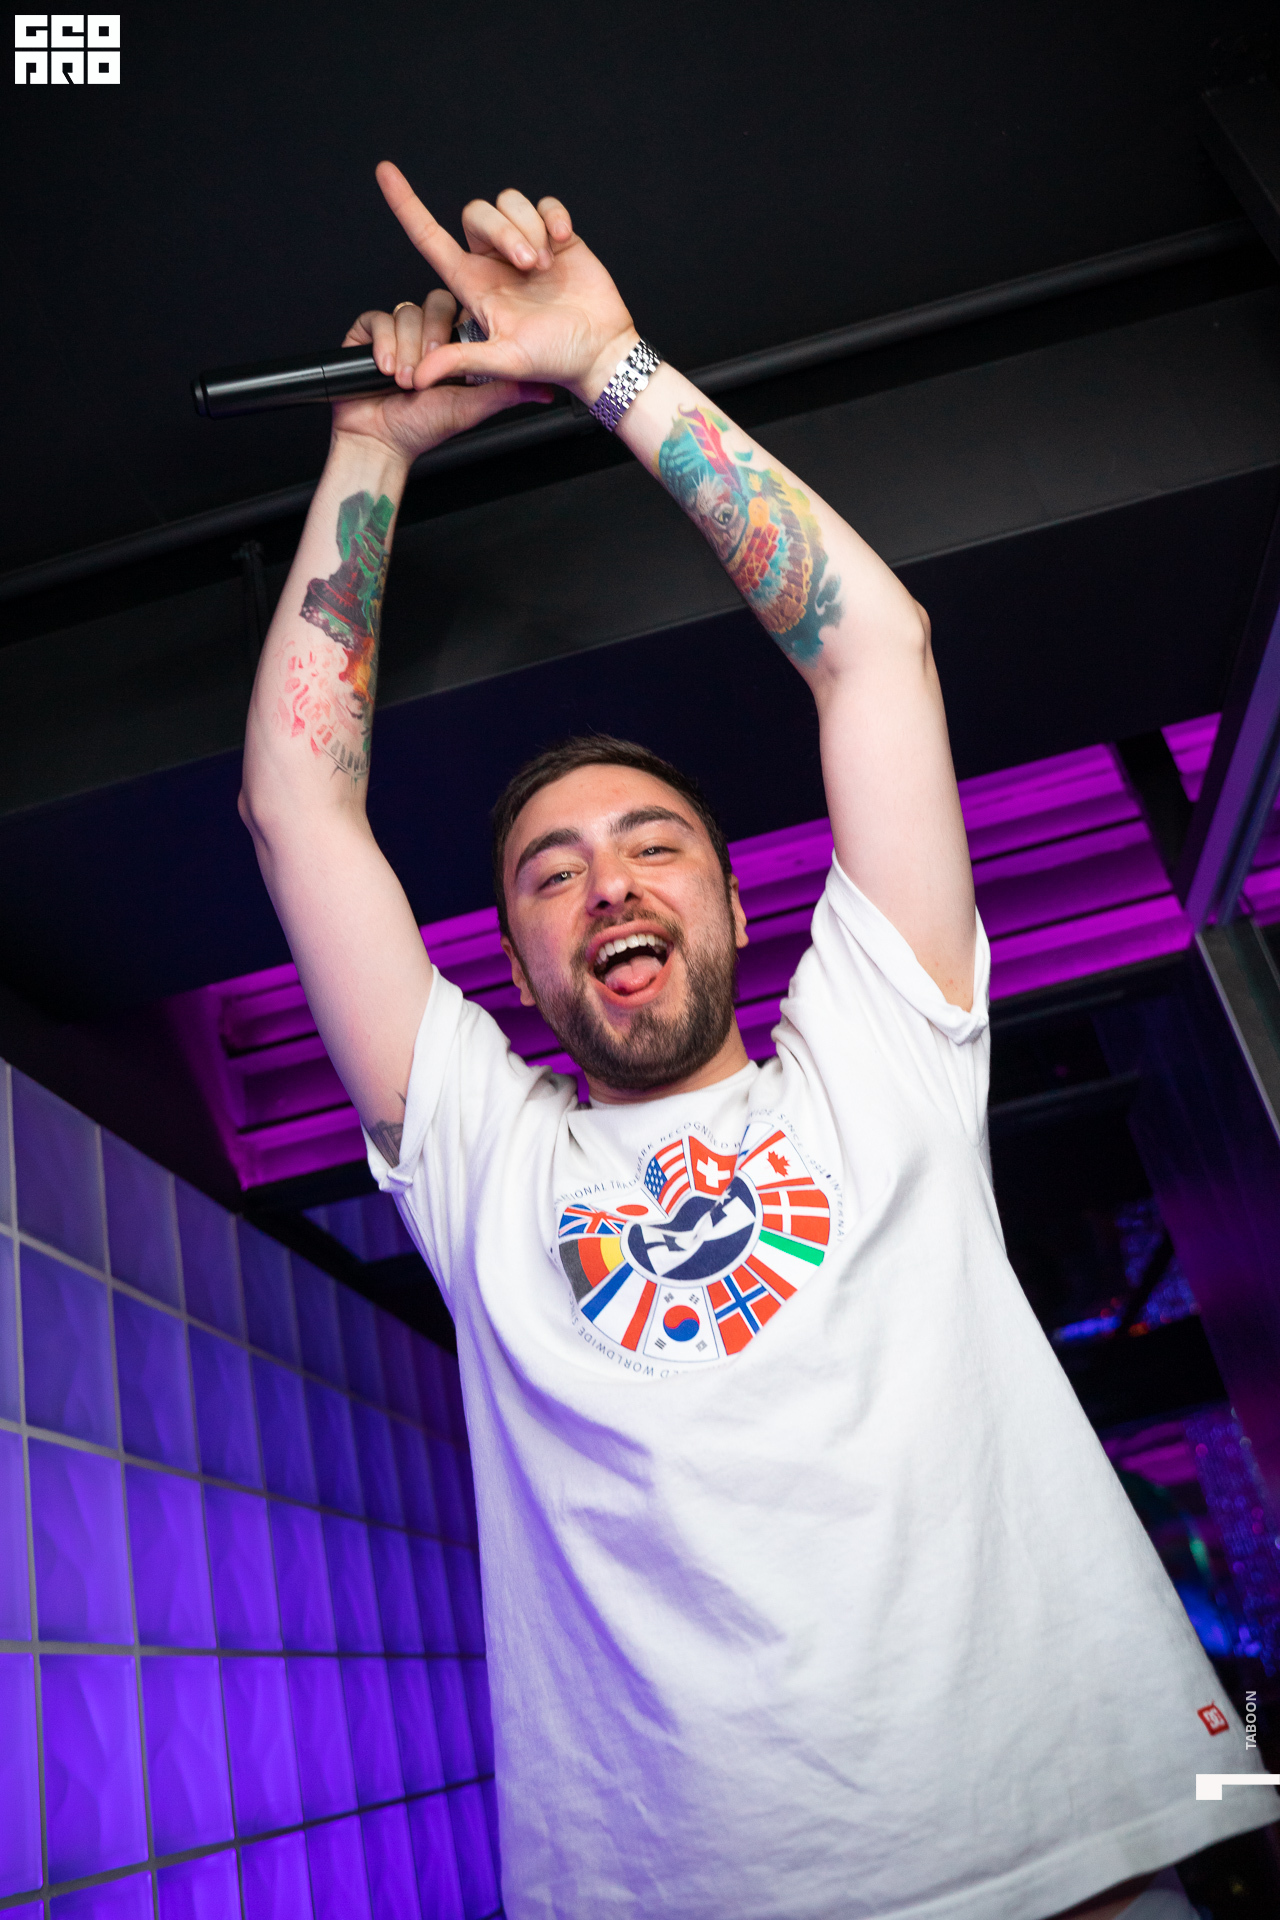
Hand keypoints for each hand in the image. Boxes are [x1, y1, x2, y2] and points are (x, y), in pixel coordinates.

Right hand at [331, 287, 551, 465]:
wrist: (380, 440)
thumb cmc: (424, 426)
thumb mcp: (473, 406)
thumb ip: (507, 391)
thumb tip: (546, 389)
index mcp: (451, 346)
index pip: (461, 313)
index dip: (456, 329)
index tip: (452, 356)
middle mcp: (426, 334)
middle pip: (433, 305)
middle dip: (428, 343)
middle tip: (422, 376)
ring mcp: (398, 332)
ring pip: (407, 312)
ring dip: (405, 351)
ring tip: (403, 381)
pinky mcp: (369, 334)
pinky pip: (378, 319)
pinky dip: (383, 345)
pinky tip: (384, 369)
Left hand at [376, 163, 638, 403]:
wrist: (598, 352)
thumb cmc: (553, 359)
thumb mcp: (502, 362)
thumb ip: (459, 361)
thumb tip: (418, 377)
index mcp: (473, 283)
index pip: (428, 237)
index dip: (406, 205)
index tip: (384, 172)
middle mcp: (493, 260)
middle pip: (476, 214)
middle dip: (504, 233)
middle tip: (530, 267)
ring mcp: (525, 245)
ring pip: (510, 203)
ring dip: (529, 228)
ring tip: (547, 266)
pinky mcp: (556, 236)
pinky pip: (544, 202)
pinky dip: (553, 216)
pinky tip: (563, 241)